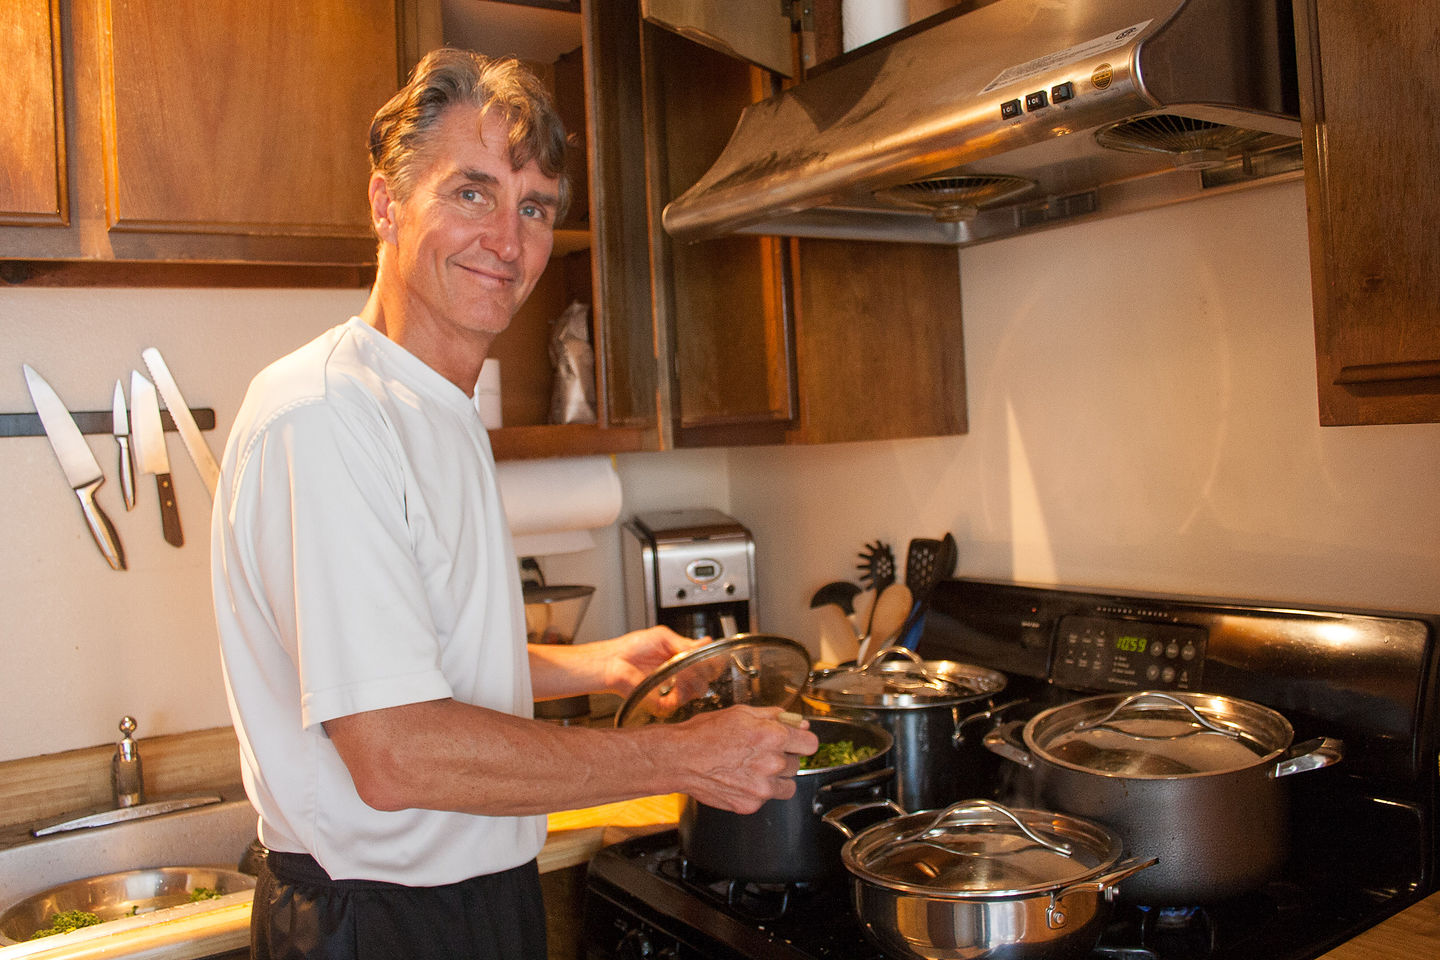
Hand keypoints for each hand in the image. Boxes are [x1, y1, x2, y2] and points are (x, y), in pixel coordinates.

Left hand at [599, 625, 705, 695]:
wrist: (614, 661)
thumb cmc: (632, 647)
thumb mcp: (662, 636)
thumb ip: (685, 642)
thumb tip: (705, 643)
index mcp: (682, 658)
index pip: (708, 663)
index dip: (713, 658)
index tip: (711, 653)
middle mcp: (681, 675)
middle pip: (708, 677)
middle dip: (705, 667)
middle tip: (695, 660)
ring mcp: (674, 689)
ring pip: (699, 689)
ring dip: (693, 676)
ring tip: (681, 667)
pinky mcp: (665, 702)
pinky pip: (683, 700)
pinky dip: (682, 688)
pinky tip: (675, 677)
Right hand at [670, 705, 819, 813]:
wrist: (680, 758)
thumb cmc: (705, 732)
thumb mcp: (742, 712)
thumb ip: (775, 717)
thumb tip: (798, 723)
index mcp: (773, 737)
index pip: (811, 745)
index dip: (802, 741)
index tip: (795, 742)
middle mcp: (771, 764)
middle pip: (797, 764)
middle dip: (783, 757)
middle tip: (760, 752)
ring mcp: (761, 788)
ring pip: (787, 785)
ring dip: (776, 778)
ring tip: (752, 768)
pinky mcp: (750, 805)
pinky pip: (767, 799)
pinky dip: (757, 792)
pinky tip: (740, 779)